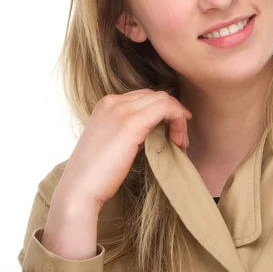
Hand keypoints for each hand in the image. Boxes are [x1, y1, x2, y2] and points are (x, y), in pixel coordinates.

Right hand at [53, 89, 191, 212]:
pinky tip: (178, 141)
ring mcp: (121, 110)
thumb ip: (129, 128)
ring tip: (180, 142)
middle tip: (179, 138)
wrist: (79, 190)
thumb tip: (157, 127)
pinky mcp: (132, 123)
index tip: (172, 130)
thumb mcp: (112, 140)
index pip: (144, 96)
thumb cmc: (96, 173)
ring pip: (164, 100)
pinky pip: (166, 108)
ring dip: (178, 119)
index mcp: (106, 104)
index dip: (164, 110)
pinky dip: (178, 120)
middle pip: (156, 96)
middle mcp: (113, 102)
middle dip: (174, 113)